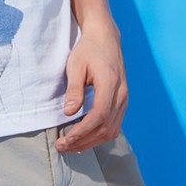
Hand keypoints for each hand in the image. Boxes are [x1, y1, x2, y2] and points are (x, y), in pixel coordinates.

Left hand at [56, 20, 127, 153]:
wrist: (105, 38)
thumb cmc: (88, 49)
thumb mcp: (76, 65)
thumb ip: (74, 89)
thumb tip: (69, 113)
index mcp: (110, 84)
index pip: (99, 116)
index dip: (83, 131)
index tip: (66, 139)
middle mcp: (121, 95)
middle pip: (106, 128)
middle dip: (83, 141)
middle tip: (62, 146)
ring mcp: (124, 99)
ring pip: (112, 130)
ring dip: (91, 141)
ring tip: (70, 145)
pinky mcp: (122, 101)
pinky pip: (114, 125)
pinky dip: (99, 134)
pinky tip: (84, 137)